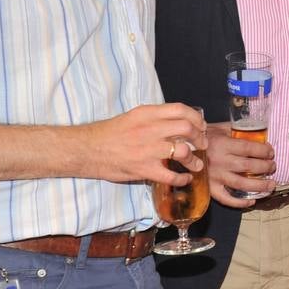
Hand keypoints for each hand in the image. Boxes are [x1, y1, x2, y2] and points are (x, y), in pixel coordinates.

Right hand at [81, 102, 206, 186]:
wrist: (87, 149)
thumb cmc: (109, 133)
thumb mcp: (133, 117)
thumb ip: (154, 118)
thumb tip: (177, 122)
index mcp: (146, 113)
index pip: (180, 110)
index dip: (196, 117)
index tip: (200, 125)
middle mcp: (149, 129)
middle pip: (186, 129)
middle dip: (199, 137)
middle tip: (201, 144)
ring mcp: (147, 150)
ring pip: (183, 151)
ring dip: (194, 159)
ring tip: (196, 164)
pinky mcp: (143, 169)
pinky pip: (171, 175)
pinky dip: (182, 178)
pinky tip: (184, 179)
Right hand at [206, 122, 276, 208]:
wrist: (180, 149)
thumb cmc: (203, 138)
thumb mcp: (219, 128)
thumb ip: (236, 130)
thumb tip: (256, 132)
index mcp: (222, 144)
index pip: (249, 148)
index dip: (263, 151)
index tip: (271, 152)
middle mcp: (220, 162)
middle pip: (248, 166)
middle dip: (265, 167)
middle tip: (273, 166)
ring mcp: (215, 177)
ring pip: (242, 184)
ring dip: (260, 185)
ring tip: (271, 185)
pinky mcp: (210, 189)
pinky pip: (226, 199)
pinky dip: (240, 202)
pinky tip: (252, 200)